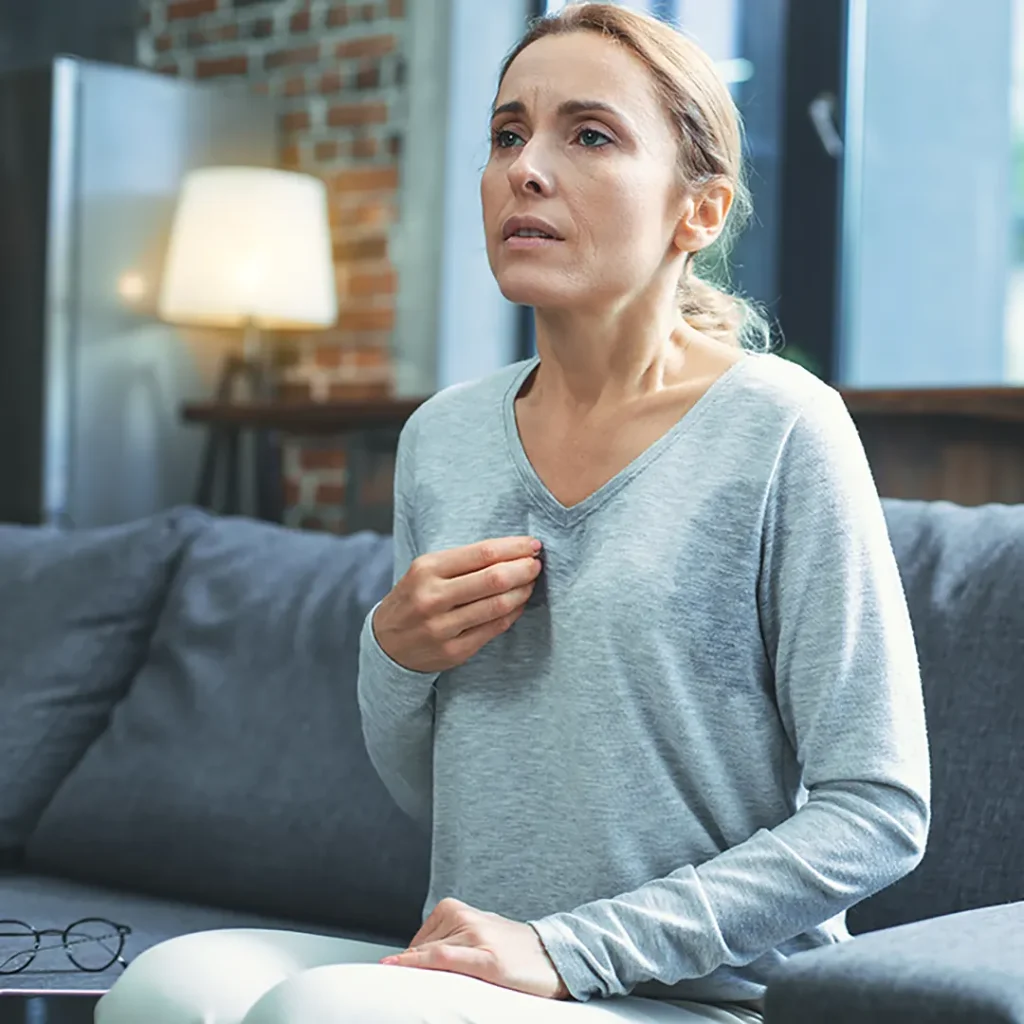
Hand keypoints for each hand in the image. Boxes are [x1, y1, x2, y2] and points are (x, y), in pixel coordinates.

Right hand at [372, 537, 543, 673]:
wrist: (386, 644)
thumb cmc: (413, 597)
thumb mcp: (425, 571)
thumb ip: (463, 561)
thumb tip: (513, 550)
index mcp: (426, 569)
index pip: (482, 553)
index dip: (515, 548)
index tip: (533, 545)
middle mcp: (432, 598)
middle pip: (494, 579)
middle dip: (524, 569)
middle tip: (536, 564)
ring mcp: (442, 627)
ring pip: (498, 605)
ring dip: (523, 591)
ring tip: (530, 583)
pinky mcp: (453, 651)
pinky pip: (494, 628)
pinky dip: (513, 613)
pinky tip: (519, 604)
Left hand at [379, 897, 569, 999]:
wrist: (556, 955)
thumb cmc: (516, 949)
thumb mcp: (480, 934)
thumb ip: (451, 939)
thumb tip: (418, 957)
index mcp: (460, 909)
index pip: (420, 938)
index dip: (405, 959)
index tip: (389, 972)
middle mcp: (466, 919)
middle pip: (422, 947)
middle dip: (409, 967)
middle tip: (402, 986)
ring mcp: (477, 937)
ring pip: (430, 954)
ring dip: (415, 970)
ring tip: (418, 983)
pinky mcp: (488, 959)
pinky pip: (443, 958)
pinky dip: (418, 962)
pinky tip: (398, 967)